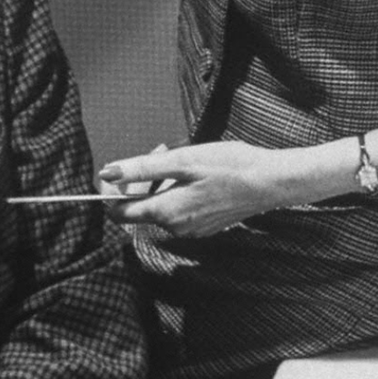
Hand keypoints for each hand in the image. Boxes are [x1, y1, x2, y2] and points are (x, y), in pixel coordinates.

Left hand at [98, 141, 319, 238]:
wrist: (270, 182)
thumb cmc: (230, 166)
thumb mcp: (182, 160)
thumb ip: (141, 169)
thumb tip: (107, 173)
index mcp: (165, 212)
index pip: (117, 213)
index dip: (111, 191)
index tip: (121, 169)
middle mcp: (174, 227)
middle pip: (140, 207)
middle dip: (141, 178)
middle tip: (162, 150)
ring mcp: (191, 229)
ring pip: (160, 206)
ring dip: (161, 181)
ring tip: (180, 156)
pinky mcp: (204, 226)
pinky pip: (178, 210)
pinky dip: (177, 190)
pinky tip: (195, 173)